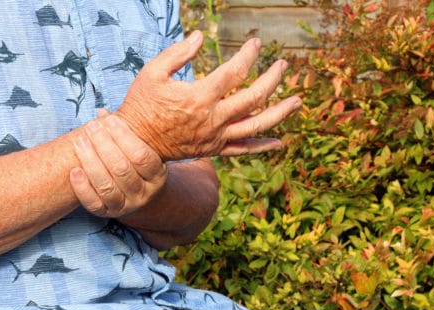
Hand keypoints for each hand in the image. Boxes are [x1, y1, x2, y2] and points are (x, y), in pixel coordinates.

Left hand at [70, 110, 166, 217]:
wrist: (134, 191)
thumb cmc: (133, 160)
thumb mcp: (138, 146)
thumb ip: (124, 130)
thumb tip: (102, 113)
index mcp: (157, 175)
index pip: (142, 156)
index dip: (124, 137)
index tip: (109, 120)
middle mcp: (144, 194)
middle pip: (122, 169)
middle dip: (104, 145)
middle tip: (91, 127)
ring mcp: (126, 206)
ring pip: (107, 186)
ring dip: (90, 161)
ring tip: (79, 141)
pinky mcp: (107, 214)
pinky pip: (93, 203)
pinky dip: (82, 187)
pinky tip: (74, 170)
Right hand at [116, 30, 301, 160]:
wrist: (136, 144)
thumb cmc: (141, 105)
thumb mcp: (152, 73)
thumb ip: (177, 53)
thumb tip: (200, 36)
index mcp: (199, 97)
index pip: (234, 73)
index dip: (249, 55)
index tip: (256, 43)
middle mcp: (212, 119)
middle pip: (254, 98)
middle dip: (272, 79)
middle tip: (282, 65)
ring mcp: (215, 137)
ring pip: (256, 126)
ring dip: (279, 113)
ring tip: (297, 102)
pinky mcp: (213, 150)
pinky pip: (243, 150)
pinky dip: (262, 147)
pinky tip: (279, 143)